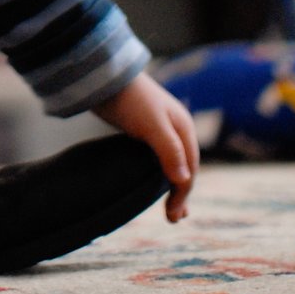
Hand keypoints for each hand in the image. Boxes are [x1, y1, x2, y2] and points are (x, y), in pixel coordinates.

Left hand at [94, 71, 198, 222]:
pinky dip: (160, 172)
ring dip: (173, 185)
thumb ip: (168, 150)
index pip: (189, 169)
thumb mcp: (152, 125)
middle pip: (185, 167)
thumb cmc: (130, 99)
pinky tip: (153, 180)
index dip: (182, 193)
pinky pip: (158, 156)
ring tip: (171, 209)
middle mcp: (176, 128)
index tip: (172, 216)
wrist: (105, 75)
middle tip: (173, 219)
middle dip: (181, 193)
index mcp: (183, 127)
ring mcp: (161, 128)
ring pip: (172, 162)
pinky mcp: (144, 128)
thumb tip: (183, 180)